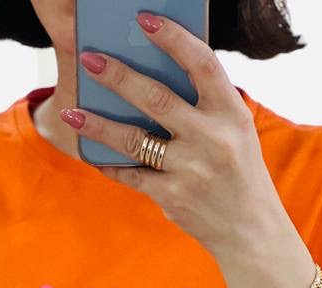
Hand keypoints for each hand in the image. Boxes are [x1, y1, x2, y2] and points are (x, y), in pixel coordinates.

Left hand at [63, 10, 290, 262]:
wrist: (250, 231)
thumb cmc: (238, 171)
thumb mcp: (235, 131)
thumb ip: (204, 104)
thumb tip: (153, 72)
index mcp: (231, 112)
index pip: (201, 63)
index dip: (172, 38)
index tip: (143, 19)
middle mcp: (212, 138)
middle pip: (156, 98)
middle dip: (118, 76)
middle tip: (89, 58)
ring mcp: (190, 169)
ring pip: (133, 140)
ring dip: (98, 124)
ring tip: (70, 111)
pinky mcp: (172, 197)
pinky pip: (131, 174)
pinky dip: (110, 163)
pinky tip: (92, 153)